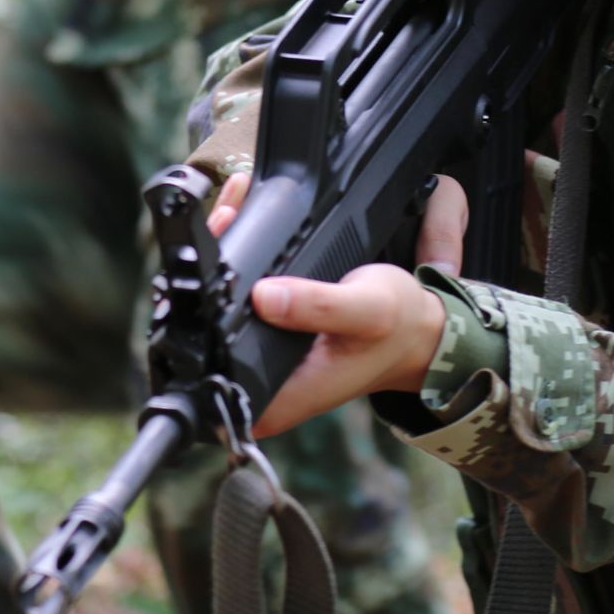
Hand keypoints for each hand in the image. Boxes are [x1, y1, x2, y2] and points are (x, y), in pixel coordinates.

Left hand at [217, 175, 469, 436]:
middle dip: (203, 278)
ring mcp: (261, 362)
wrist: (418, 330)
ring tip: (229, 212)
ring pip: (213, 315)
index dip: (196, 320)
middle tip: (221, 223)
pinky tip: (240, 219)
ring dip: (218, 261)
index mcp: (278, 400)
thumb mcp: (366, 311)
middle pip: (202, 338)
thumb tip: (264, 298)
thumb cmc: (398, 329)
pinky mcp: (267, 337)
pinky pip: (235, 300)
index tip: (206, 267)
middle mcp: (260, 387)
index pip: (209, 372)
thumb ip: (318, 306)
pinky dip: (236, 260)